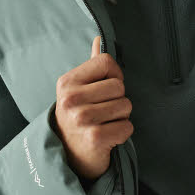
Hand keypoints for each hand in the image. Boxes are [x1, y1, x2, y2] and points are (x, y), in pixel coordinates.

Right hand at [52, 36, 133, 182]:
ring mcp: (82, 119)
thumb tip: (100, 38)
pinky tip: (108, 137)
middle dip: (118, 99)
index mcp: (67, 83)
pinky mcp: (95, 138)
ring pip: (125, 106)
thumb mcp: (78, 90)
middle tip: (104, 112)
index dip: (114, 75)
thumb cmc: (77, 118)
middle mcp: (71, 99)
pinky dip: (123, 133)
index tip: (105, 89)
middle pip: (119, 86)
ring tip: (105, 124)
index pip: (106, 62)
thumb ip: (92, 66)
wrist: (68, 155)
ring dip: (121, 117)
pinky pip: (127, 127)